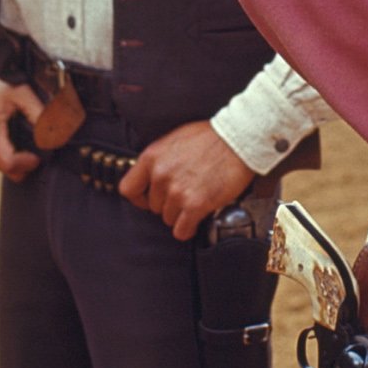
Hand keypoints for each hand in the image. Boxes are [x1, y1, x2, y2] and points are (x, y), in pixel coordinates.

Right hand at [0, 68, 42, 181]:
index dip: (27, 163)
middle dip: (23, 164)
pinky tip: (18, 148)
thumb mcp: (24, 94)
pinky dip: (5, 157)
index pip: (9, 162)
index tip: (40, 156)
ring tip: (30, 150)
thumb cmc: (0, 81)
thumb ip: (39, 115)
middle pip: (4, 168)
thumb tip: (55, 135)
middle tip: (38, 153)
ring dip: (15, 162)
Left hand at [120, 122, 254, 241]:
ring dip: (181, 214)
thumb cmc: (211, 137)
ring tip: (195, 200)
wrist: (239, 139)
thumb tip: (153, 177)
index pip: (128, 189)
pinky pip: (182, 230)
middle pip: (153, 207)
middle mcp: (161, 174)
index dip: (140, 197)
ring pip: (168, 219)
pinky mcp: (195, 204)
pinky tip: (196, 219)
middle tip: (185, 194)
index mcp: (152, 157)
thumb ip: (159, 159)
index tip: (149, 199)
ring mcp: (177, 191)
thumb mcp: (175, 140)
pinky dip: (188, 228)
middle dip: (167, 204)